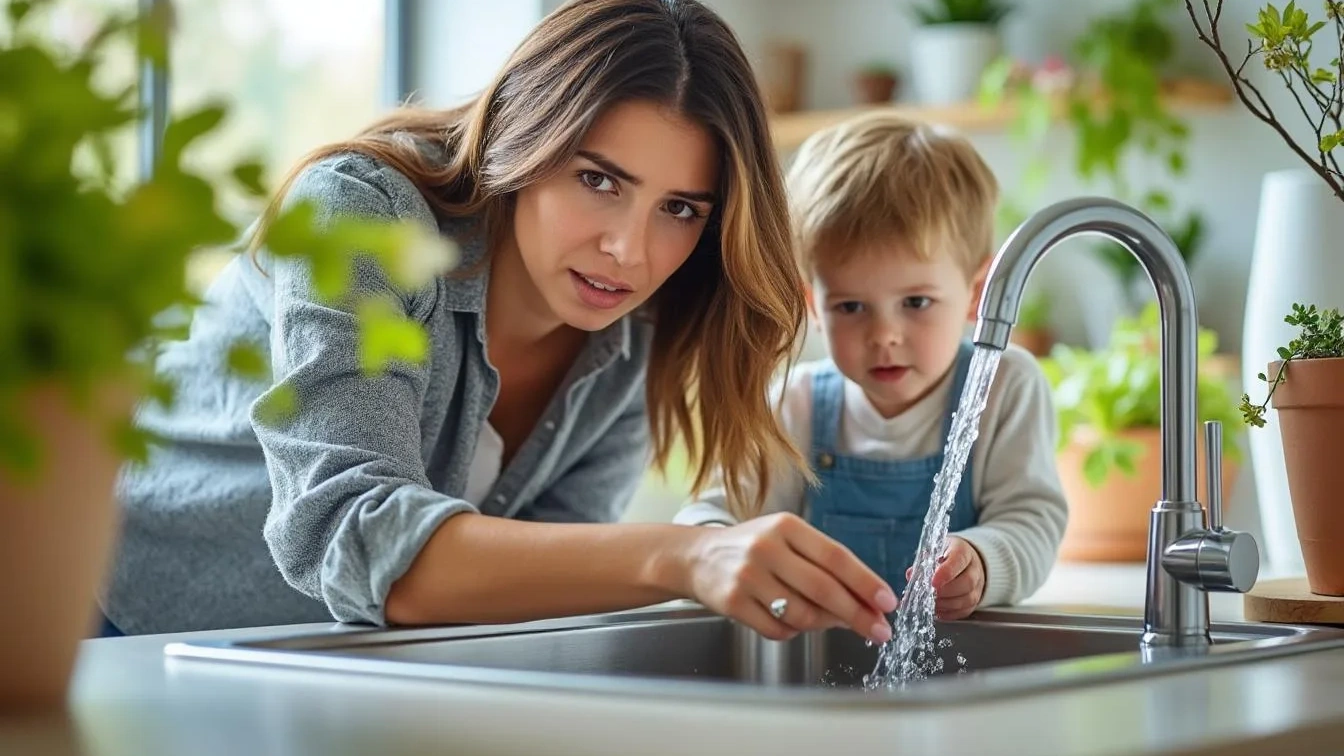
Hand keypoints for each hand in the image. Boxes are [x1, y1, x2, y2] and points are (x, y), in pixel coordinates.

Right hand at [676, 513, 896, 642]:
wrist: (697, 557)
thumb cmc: (752, 549)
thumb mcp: (787, 540)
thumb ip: (824, 565)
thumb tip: (866, 601)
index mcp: (786, 526)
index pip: (836, 557)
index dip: (866, 582)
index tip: (888, 602)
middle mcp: (766, 548)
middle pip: (824, 589)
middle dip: (858, 614)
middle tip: (879, 629)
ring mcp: (747, 576)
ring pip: (802, 614)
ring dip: (824, 624)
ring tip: (829, 620)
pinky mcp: (733, 603)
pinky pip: (778, 630)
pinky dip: (792, 631)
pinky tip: (791, 621)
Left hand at [907, 536, 984, 620]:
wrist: (963, 563)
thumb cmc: (944, 556)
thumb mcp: (932, 552)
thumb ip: (922, 562)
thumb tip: (911, 575)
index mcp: (963, 551)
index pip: (959, 559)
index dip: (947, 572)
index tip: (933, 582)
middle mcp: (974, 569)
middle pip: (966, 582)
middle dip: (944, 591)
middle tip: (928, 594)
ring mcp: (977, 586)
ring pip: (967, 599)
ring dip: (945, 604)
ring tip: (929, 602)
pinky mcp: (974, 601)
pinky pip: (964, 611)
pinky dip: (949, 613)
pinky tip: (937, 609)